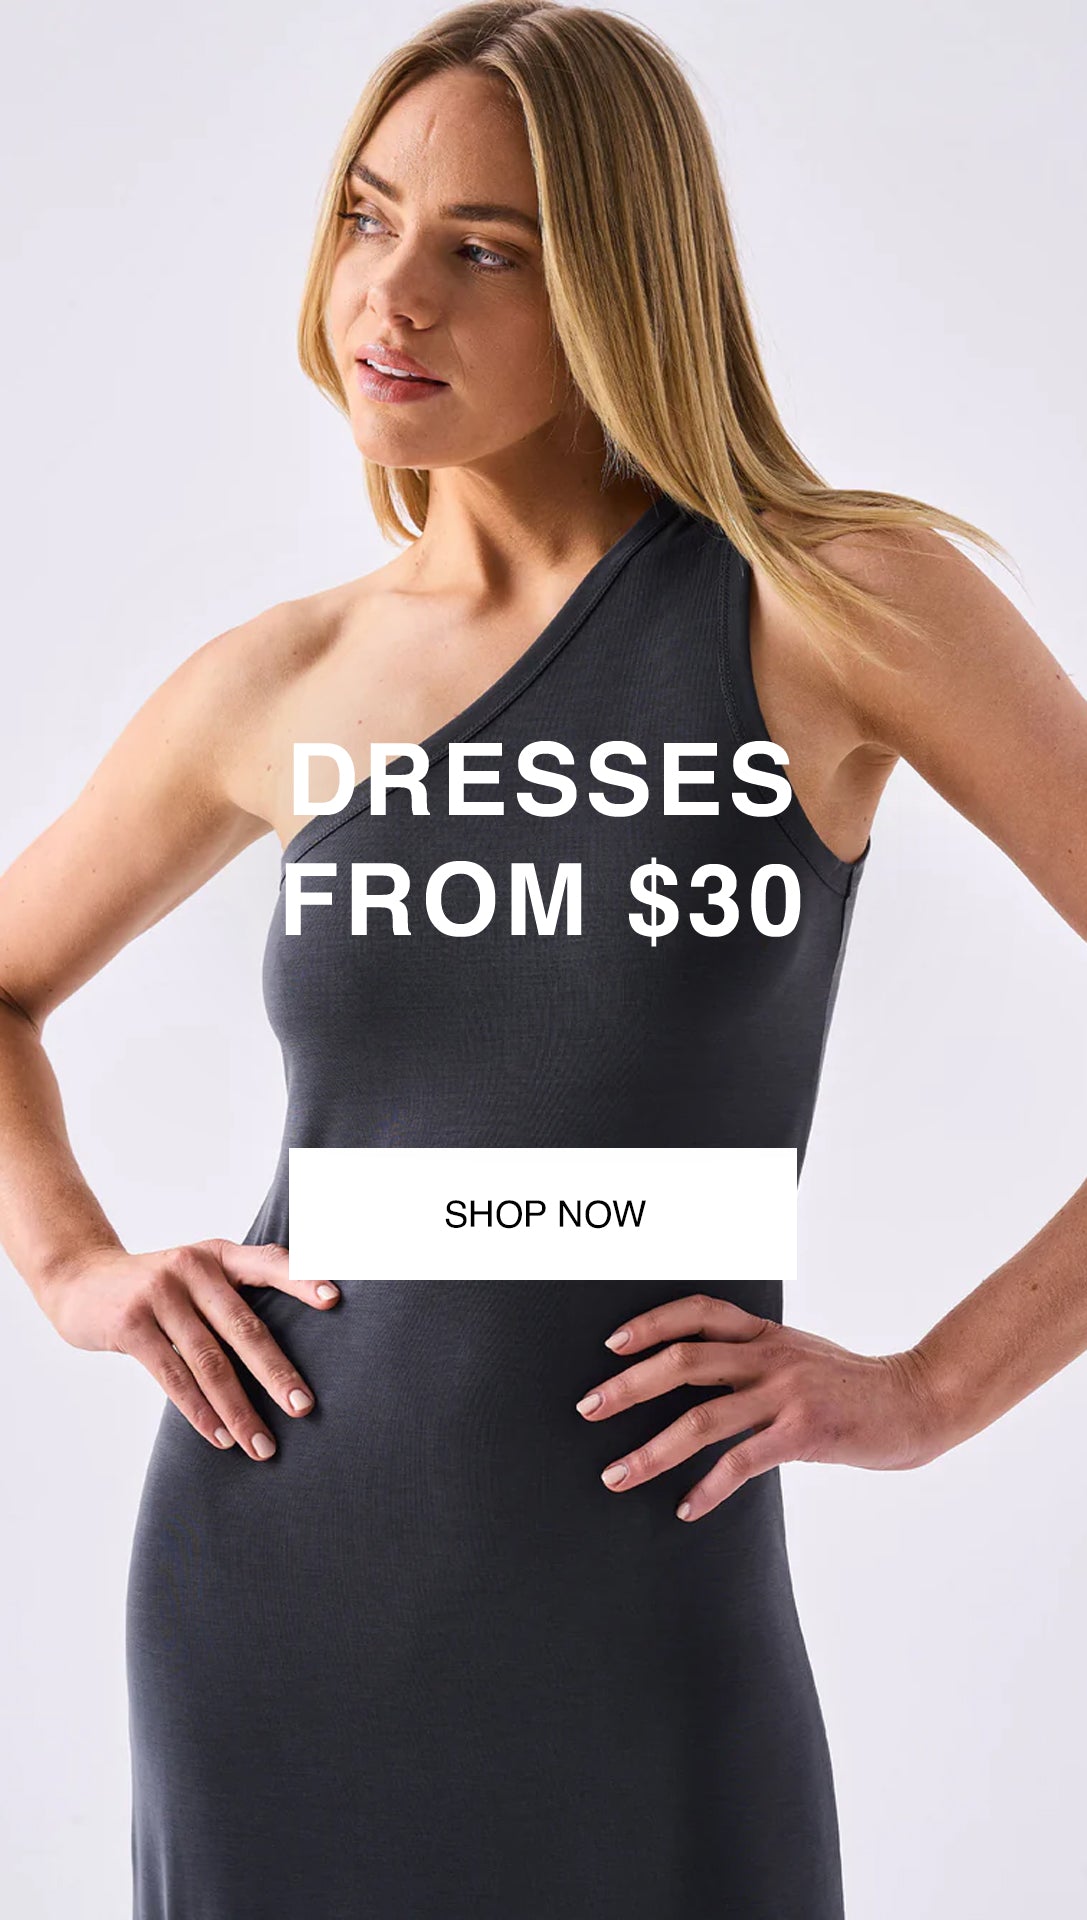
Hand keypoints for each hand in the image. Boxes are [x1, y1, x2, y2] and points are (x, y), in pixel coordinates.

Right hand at [41, 1238, 339, 1461]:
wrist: (79, 1280)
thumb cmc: (155, 1286)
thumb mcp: (195, 1271)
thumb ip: (235, 1291)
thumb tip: (293, 1336)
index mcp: (218, 1255)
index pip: (269, 1263)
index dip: (302, 1280)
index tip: (335, 1300)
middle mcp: (193, 1269)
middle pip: (244, 1328)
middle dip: (277, 1373)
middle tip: (304, 1408)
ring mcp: (159, 1295)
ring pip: (209, 1363)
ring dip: (239, 1409)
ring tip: (262, 1444)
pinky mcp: (131, 1325)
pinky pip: (173, 1377)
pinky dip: (200, 1412)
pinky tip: (221, 1437)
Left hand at [574, 1292, 946, 1520]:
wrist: (917, 1401)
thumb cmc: (854, 1386)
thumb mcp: (801, 1354)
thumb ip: (756, 1358)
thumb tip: (701, 1375)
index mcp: (766, 1335)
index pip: (698, 1312)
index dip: (651, 1323)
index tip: (612, 1343)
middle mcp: (770, 1357)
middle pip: (683, 1362)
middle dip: (628, 1387)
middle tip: (588, 1408)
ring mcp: (786, 1394)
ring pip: (701, 1419)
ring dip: (652, 1450)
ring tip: (616, 1475)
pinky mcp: (803, 1433)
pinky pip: (742, 1461)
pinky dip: (708, 1487)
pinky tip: (687, 1508)